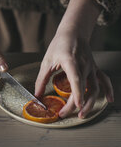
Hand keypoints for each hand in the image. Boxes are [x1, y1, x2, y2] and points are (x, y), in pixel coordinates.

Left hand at [35, 0, 113, 118]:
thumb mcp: (47, 60)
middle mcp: (84, 65)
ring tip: (82, 114)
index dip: (77, 93)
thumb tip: (37, 95)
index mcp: (71, 61)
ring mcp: (91, 67)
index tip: (76, 105)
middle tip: (64, 114)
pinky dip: (108, 90)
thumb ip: (42, 79)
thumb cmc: (59, 44)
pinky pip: (104, 80)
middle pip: (84, 88)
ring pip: (95, 87)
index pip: (76, 79)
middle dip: (75, 104)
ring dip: (90, 102)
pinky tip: (109, 99)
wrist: (74, 32)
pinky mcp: (94, 68)